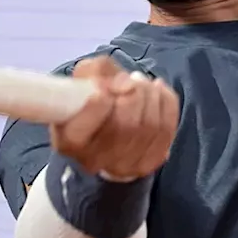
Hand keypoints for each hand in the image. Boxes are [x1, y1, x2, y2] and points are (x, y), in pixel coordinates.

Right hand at [50, 55, 178, 179]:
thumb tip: (124, 82)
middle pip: (125, 126)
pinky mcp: (150, 161)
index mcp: (70, 141)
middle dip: (134, 93)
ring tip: (142, 83)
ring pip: (149, 126)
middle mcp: (95, 159)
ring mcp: (125, 165)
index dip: (96, 106)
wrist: (106, 128)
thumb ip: (94, 72)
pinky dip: (166, 103)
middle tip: (131, 79)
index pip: (81, 133)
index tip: (104, 86)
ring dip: (150, 95)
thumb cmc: (91, 102)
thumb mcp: (81, 81)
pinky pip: (166, 129)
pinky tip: (158, 90)